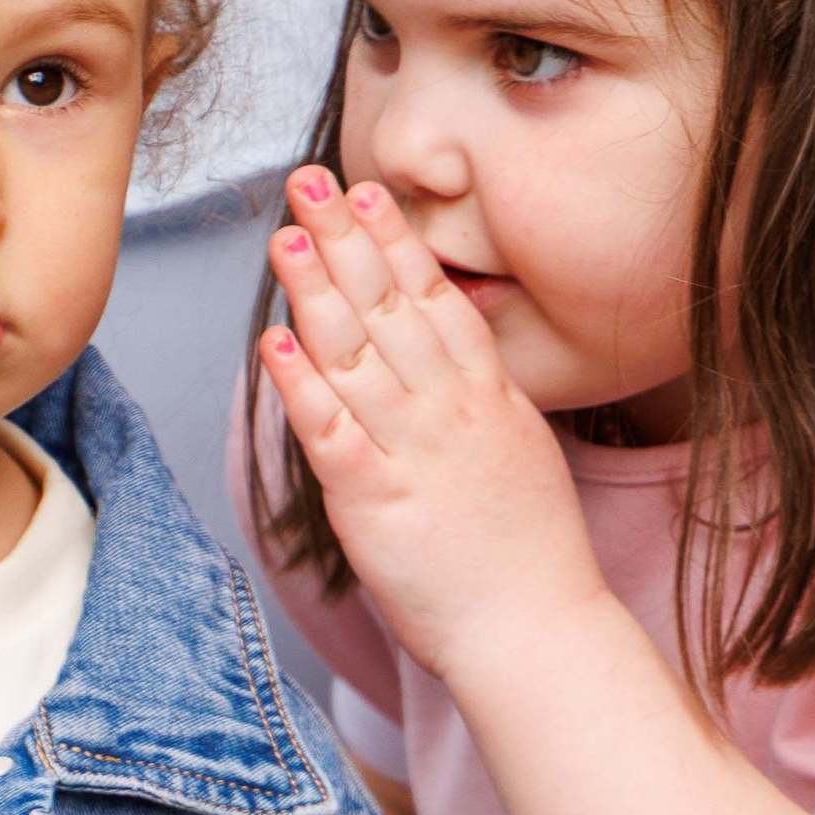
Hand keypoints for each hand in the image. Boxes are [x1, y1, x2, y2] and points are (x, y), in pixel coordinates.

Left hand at [263, 166, 599, 685]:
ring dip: (315, 292)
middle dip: (345, 240)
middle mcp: (449, 411)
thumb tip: (448, 373)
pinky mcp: (376, 501)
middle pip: (389, 308)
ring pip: (356, 355)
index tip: (365, 194)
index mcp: (487, 398)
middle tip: (308, 183)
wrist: (538, 630)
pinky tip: (276, 343)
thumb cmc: (529, 558)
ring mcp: (413, 452)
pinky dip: (302, 385)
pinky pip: (332, 432)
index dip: (395, 242)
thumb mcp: (519, 457)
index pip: (436, 300)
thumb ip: (479, 409)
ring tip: (284, 238)